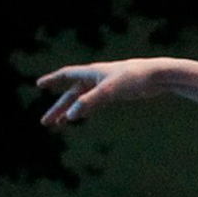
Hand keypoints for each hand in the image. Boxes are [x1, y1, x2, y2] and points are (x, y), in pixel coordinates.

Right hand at [35, 57, 175, 126]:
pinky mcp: (117, 93)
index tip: (38, 84)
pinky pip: (95, 103)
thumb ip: (89, 102)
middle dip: (58, 108)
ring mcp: (106, 86)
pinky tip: (78, 117)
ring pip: (82, 100)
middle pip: (71, 94)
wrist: (158, 76)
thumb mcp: (109, 90)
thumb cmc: (134, 78)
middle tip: (45, 122)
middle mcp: (96, 77)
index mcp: (92, 72)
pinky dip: (85, 110)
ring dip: (70, 112)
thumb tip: (70, 115)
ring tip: (58, 124)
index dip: (52, 80)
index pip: (66, 75)